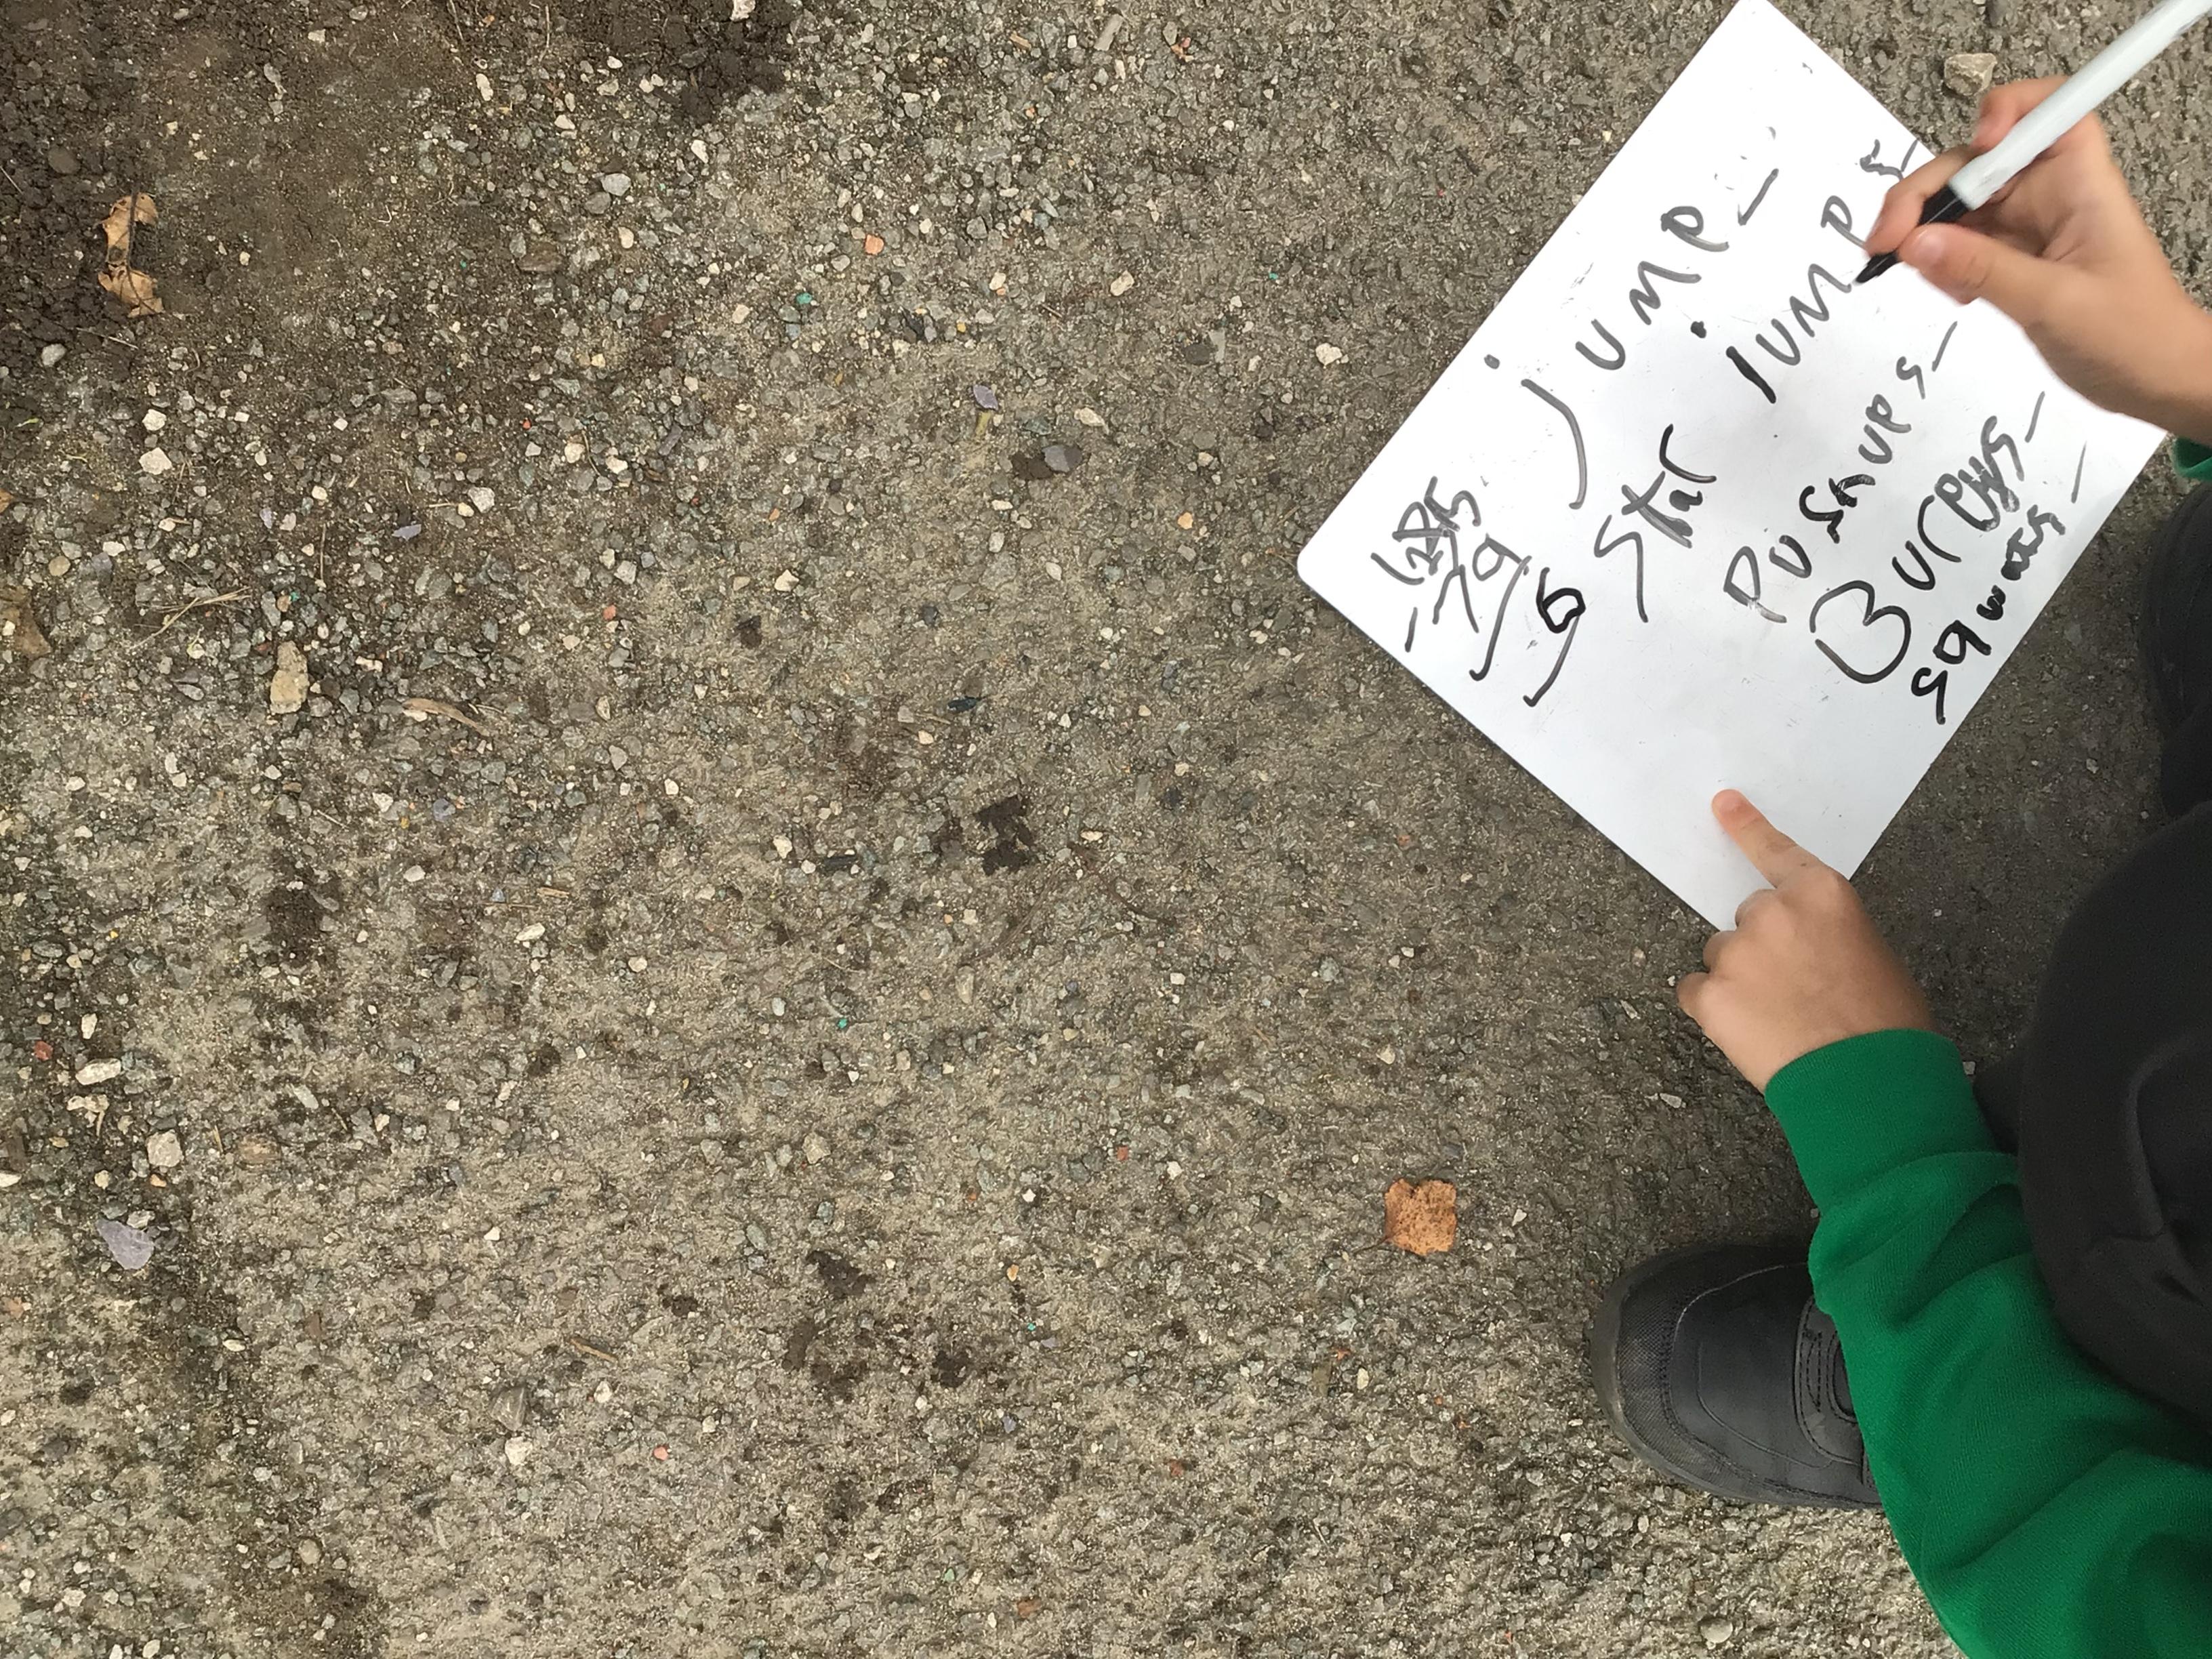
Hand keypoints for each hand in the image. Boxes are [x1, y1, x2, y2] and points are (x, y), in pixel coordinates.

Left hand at [1678, 792, 1935, 1091]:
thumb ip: (1827, 932)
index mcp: (1821, 894)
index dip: (1746, 827)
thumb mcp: (1871, 955)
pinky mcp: (1710, 994)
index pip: (1776, 852)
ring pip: (1723, 955)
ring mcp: (1736, 952)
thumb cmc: (1887, 1024)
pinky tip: (1751, 1032)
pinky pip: (1696, 991)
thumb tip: (1803, 944)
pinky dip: (1715, 1009)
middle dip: (1765, 947)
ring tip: (1780, 1017)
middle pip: (1749, 917)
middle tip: (1797, 989)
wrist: (1868, 1083)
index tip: (1722, 803)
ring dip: (1740, 979)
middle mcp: (1772, 912)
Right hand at [1863, 78, 2211, 444]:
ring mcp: (2028, 227)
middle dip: (1928, 192)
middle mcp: (2051, 194)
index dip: (2006, 111)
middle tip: (1887, 241)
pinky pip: (1961, 245)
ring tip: (1923, 276)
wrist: (2155, 380)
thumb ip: (1983, 269)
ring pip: (1960, 205)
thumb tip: (1915, 242)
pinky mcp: (2012, 259)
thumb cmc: (2133, 334)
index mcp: (2080, 183)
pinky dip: (1941, 263)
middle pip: (1977, 162)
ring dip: (1926, 233)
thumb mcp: (2054, 302)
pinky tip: (1954, 294)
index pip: (2047, 111)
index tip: (1975, 143)